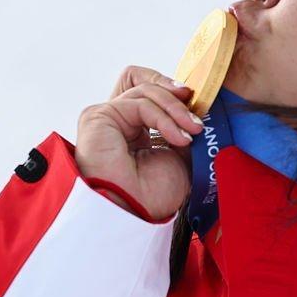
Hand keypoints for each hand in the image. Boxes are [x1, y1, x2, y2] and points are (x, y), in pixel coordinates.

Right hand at [73, 65, 204, 219]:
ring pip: (145, 91)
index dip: (172, 93)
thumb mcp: (180, 155)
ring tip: (193, 132)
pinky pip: (140, 102)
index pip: (147, 92)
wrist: (135, 214)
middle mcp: (117, 121)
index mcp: (133, 130)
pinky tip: (178, 138)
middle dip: (174, 94)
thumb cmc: (153, 196)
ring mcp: (106, 117)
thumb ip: (183, 127)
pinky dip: (164, 118)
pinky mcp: (98, 116)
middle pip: (143, 81)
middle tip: (196, 116)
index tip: (197, 109)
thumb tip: (198, 108)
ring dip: (176, 110)